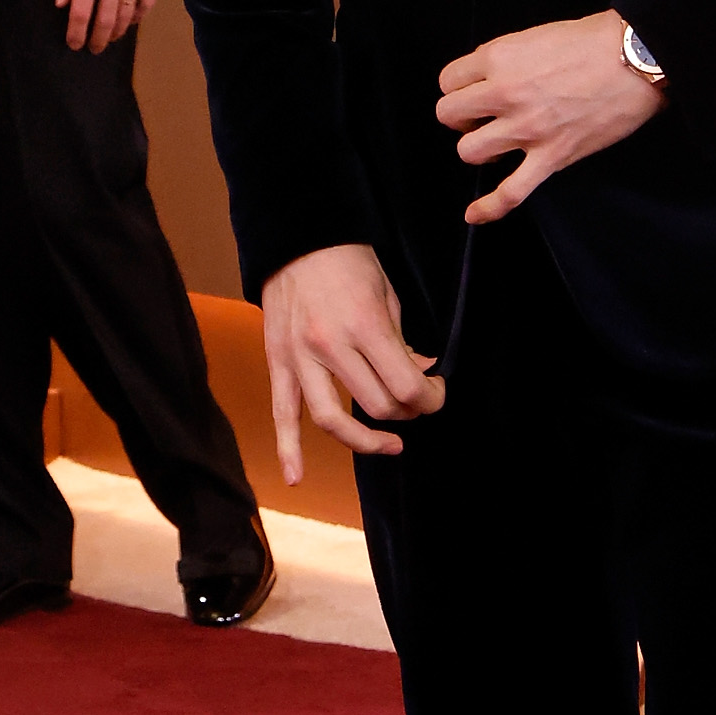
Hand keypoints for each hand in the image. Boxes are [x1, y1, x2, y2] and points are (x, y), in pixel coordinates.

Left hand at [55, 0, 158, 51]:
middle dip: (98, 39)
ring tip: (111, 38)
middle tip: (93, 48)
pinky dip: (139, 17)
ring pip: (127, 16)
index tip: (74, 44)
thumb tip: (62, 4)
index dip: (76, 33)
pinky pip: (146, 2)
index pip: (81, 13)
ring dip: (118, 32)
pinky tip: (133, 22)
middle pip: (105, 21)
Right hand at [260, 243, 444, 483]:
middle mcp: (331, 346)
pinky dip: (288, 448)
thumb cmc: (349, 262)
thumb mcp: (388, 296)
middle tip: (417, 406)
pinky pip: (282, 413)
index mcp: (365, 326)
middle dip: (407, 413)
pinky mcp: (278, 361)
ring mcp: (300, 357)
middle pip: (377, 406)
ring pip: (333, 420)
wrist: (298, 237)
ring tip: (390, 444)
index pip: (407, 387)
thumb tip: (420, 374)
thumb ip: (401, 342)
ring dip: (365, 441)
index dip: (431, 399)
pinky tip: (296, 476)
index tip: (437, 393)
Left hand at [435, 11, 665, 227]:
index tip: (473, 90)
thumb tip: (492, 80)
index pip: (448, 80)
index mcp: (499, 58)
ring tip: (497, 142)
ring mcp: (527, 129)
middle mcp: (505, 94)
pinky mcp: (551, 156)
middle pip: (449, 115)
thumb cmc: (594, 41)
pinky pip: (510, 192)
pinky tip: (475, 214)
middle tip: (482, 116)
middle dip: (462, 117)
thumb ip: (506, 59)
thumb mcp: (536, 36)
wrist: (635, 59)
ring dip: (479, 147)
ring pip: (470, 151)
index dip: (460, 86)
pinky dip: (490, 207)